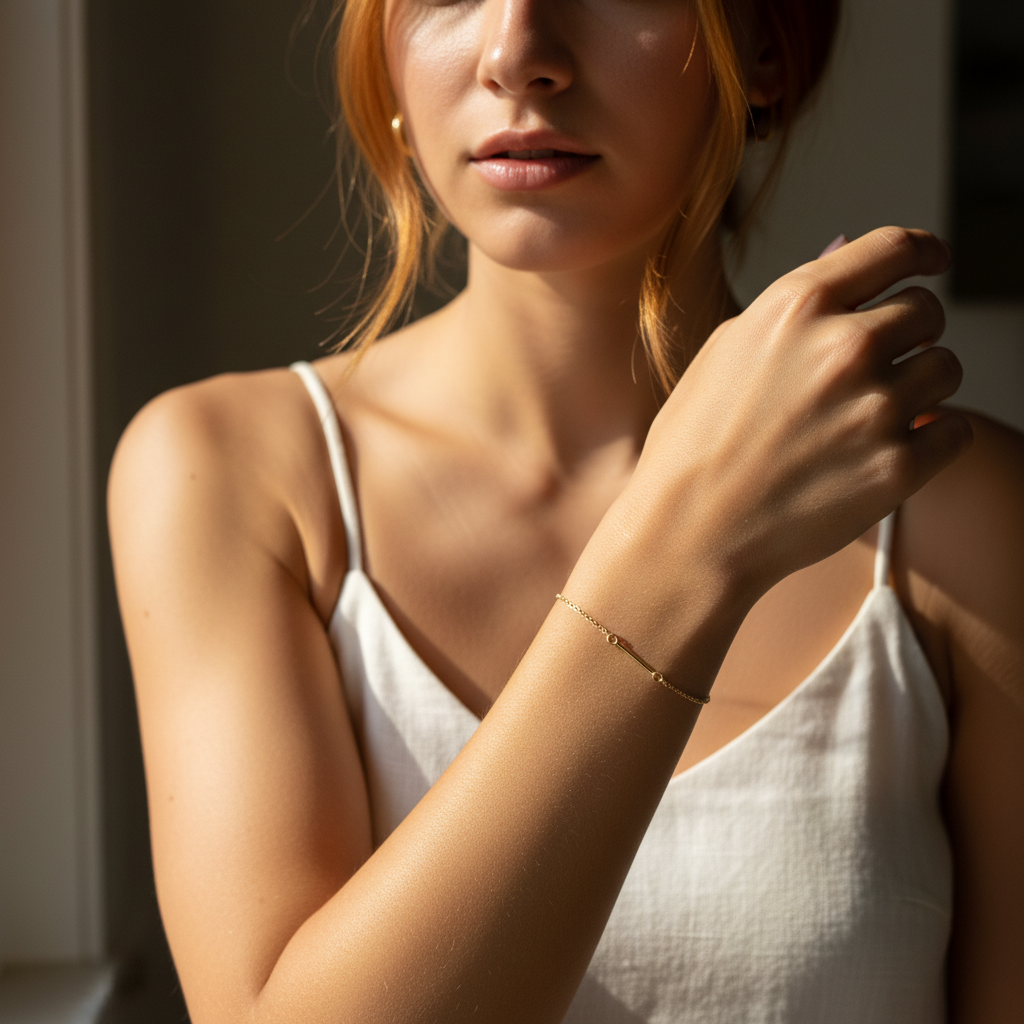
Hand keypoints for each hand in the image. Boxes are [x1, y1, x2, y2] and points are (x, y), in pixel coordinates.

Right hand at [629, 226, 971, 597]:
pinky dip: (933, 439)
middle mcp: (844, 348)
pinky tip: (888, 451)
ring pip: (947, 369)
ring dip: (921, 386)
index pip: (893, 248)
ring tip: (871, 417)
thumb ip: (793, 307)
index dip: (923, 250)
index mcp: (796, 308)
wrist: (688, 533)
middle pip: (927, 311)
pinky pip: (956, 431)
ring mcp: (876, 408)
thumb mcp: (724, 352)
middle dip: (911, 333)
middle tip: (878, 366)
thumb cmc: (693, 447)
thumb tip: (843, 257)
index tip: (933, 261)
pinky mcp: (898, 467)